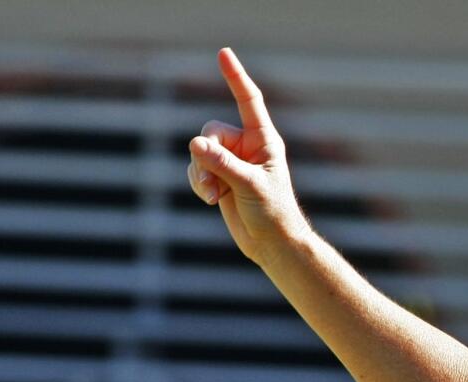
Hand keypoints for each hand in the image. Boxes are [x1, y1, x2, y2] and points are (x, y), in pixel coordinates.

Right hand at [187, 48, 311, 264]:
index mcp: (264, 141)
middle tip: (216, 181)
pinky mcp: (218, 177)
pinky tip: (211, 199)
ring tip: (214, 195)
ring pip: (198, 151)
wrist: (271, 243)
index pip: (249, 102)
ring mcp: (231, 161)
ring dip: (200, 174)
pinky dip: (198, 183)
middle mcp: (246, 146)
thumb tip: (195, 144)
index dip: (235, 78)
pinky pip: (195, 169)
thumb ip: (223, 164)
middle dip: (206, 155)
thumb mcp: (249, 185)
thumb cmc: (272, 213)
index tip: (223, 53)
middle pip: (211, 131)